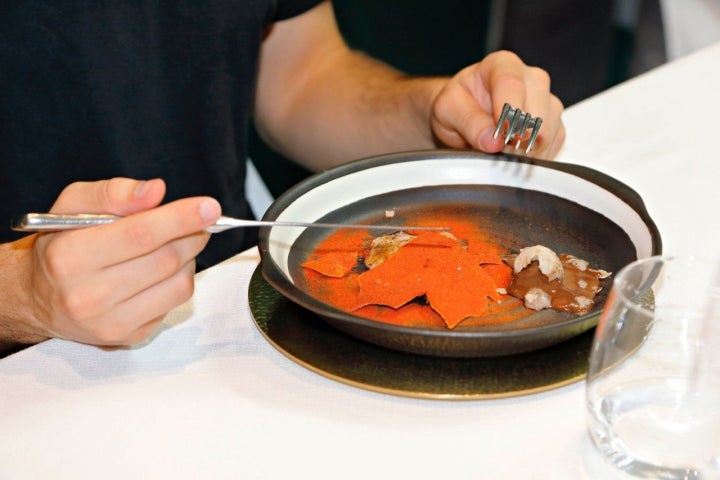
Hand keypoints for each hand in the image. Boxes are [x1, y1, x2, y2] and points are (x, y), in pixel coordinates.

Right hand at [13, 178, 220, 346]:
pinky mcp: (129, 336)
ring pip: (178, 284)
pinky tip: (162, 269)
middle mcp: (87, 296)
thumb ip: (113, 193)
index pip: (141, 235)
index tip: (209, 207)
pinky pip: (174, 303)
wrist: (39, 296)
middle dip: (192, 234)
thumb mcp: (72, 205)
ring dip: (189, 257)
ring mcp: (110, 322)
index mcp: (69, 257)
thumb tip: (155, 191)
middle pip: (165, 260)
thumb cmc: (61, 244)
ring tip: (176, 242)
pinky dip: (179, 280)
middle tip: (199, 219)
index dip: (181, 218)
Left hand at [431, 50, 564, 159]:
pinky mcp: (555, 126)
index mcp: (503, 65)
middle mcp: (532, 78)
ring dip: (523, 151)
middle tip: (496, 150)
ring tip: (500, 153)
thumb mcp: (448, 109)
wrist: (465, 115)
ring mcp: (547, 102)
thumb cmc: (458, 105)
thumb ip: (468, 121)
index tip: (500, 135)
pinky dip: (532, 158)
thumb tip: (492, 141)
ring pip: (548, 132)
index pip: (512, 85)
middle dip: (516, 139)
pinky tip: (513, 156)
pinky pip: (552, 147)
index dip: (508, 113)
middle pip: (538, 111)